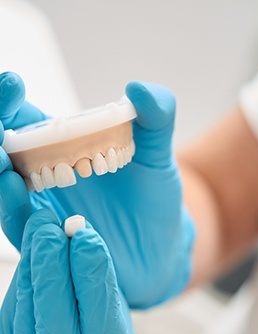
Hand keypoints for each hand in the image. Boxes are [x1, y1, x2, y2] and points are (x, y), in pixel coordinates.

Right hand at [0, 74, 194, 308]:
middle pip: (5, 153)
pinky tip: (21, 196)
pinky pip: (24, 228)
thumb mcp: (157, 155)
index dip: (11, 101)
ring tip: (2, 160)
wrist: (161, 244)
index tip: (13, 85)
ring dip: (0, 176)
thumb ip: (157, 117)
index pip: (24, 119)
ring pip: (7, 191)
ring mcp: (45, 209)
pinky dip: (17, 212)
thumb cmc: (154, 196)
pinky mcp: (51, 241)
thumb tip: (137, 88)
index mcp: (63, 146)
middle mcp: (44, 176)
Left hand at [0, 209, 138, 333]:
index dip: (93, 284)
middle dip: (51, 277)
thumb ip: (97, 284)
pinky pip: (5, 332)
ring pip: (22, 331)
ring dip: (30, 277)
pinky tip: (32, 264)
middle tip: (50, 229)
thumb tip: (75, 234)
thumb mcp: (116, 320)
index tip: (87, 239)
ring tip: (40, 234)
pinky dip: (20, 292)